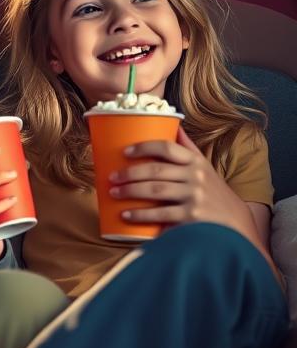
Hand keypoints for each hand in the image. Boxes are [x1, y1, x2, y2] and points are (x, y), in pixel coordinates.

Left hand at [109, 128, 254, 237]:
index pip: (166, 147)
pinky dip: (140, 214)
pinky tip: (126, 214)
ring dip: (129, 191)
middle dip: (129, 173)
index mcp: (196, 162)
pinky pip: (160, 214)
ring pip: (154, 190)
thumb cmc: (213, 192)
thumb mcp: (205, 167)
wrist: (236, 223)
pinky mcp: (191, 217)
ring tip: (113, 193)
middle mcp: (196, 177)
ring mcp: (194, 196)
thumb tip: (174, 124)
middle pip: (155, 170)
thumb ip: (188, 148)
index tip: (124, 152)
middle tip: (111, 177)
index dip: (143, 147)